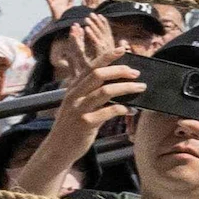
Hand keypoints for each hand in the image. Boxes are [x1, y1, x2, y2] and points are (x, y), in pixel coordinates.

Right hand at [10, 56, 139, 195]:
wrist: (57, 149)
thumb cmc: (73, 125)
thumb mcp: (78, 105)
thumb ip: (92, 93)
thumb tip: (118, 81)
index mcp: (73, 89)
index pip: (91, 67)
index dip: (107, 56)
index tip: (123, 49)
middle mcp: (74, 96)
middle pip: (98, 75)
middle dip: (120, 70)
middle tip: (137, 73)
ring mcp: (78, 109)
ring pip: (105, 91)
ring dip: (127, 88)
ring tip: (141, 87)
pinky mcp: (85, 123)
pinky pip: (109, 112)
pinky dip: (123, 109)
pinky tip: (131, 110)